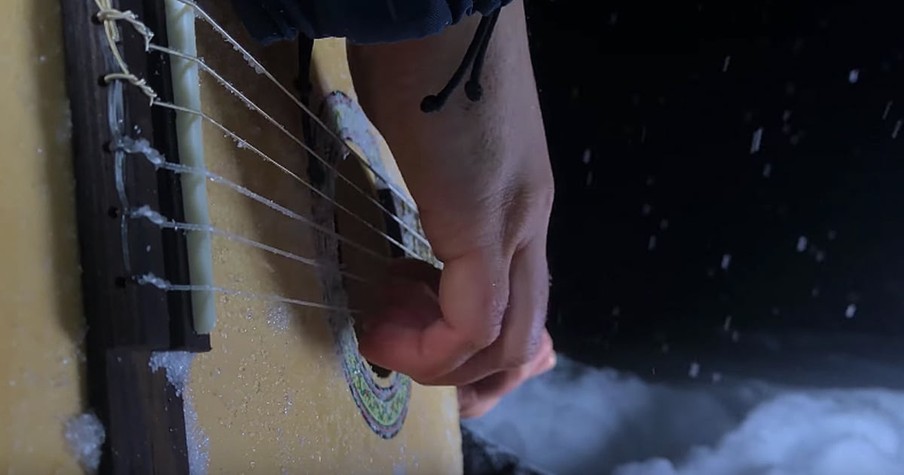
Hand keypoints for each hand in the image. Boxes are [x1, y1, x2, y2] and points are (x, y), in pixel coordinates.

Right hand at [348, 0, 553, 416]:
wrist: (435, 8)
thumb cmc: (422, 62)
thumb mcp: (433, 141)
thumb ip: (435, 189)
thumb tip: (413, 215)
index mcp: (520, 202)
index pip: (521, 299)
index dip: (480, 344)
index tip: (413, 332)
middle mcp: (528, 221)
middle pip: (527, 333)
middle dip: (475, 376)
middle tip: (414, 371)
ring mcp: (513, 222)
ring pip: (508, 338)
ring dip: (446, 365)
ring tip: (390, 344)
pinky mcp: (482, 220)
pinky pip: (473, 317)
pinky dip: (434, 345)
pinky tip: (391, 332)